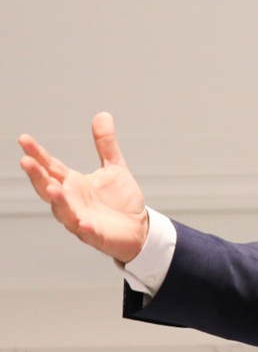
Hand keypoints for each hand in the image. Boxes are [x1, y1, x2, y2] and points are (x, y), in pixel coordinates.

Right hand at [18, 112, 149, 263]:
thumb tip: (102, 115)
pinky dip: (84, 229)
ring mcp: (81, 219)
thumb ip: (106, 144)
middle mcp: (71, 201)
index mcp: (73, 184)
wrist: (139, 227)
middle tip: (26, 161)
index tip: (24, 139)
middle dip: (37, 176)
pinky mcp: (97, 235)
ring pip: (63, 211)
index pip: (50, 167)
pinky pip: (88, 233)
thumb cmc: (121, 200)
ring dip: (57, 201)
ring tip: (52, 188)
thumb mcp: (114, 167)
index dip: (37, 154)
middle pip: (48, 188)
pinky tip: (82, 224)